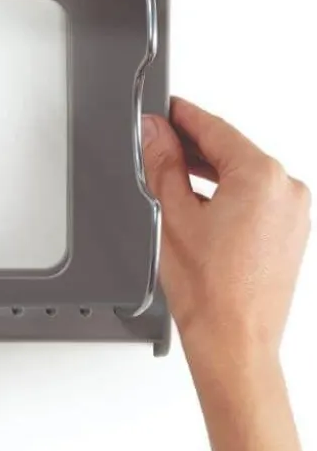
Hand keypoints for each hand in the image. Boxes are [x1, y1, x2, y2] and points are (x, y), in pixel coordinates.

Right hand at [141, 97, 310, 387]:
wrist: (235, 341)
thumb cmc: (211, 291)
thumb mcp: (172, 215)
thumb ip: (164, 164)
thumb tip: (156, 132)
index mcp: (262, 177)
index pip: (215, 129)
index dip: (183, 116)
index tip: (163, 109)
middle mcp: (288, 190)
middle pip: (233, 150)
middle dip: (193, 146)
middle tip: (156, 141)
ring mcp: (294, 213)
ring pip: (246, 175)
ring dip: (210, 172)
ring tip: (171, 176)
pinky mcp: (291, 233)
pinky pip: (258, 198)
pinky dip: (229, 194)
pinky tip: (198, 203)